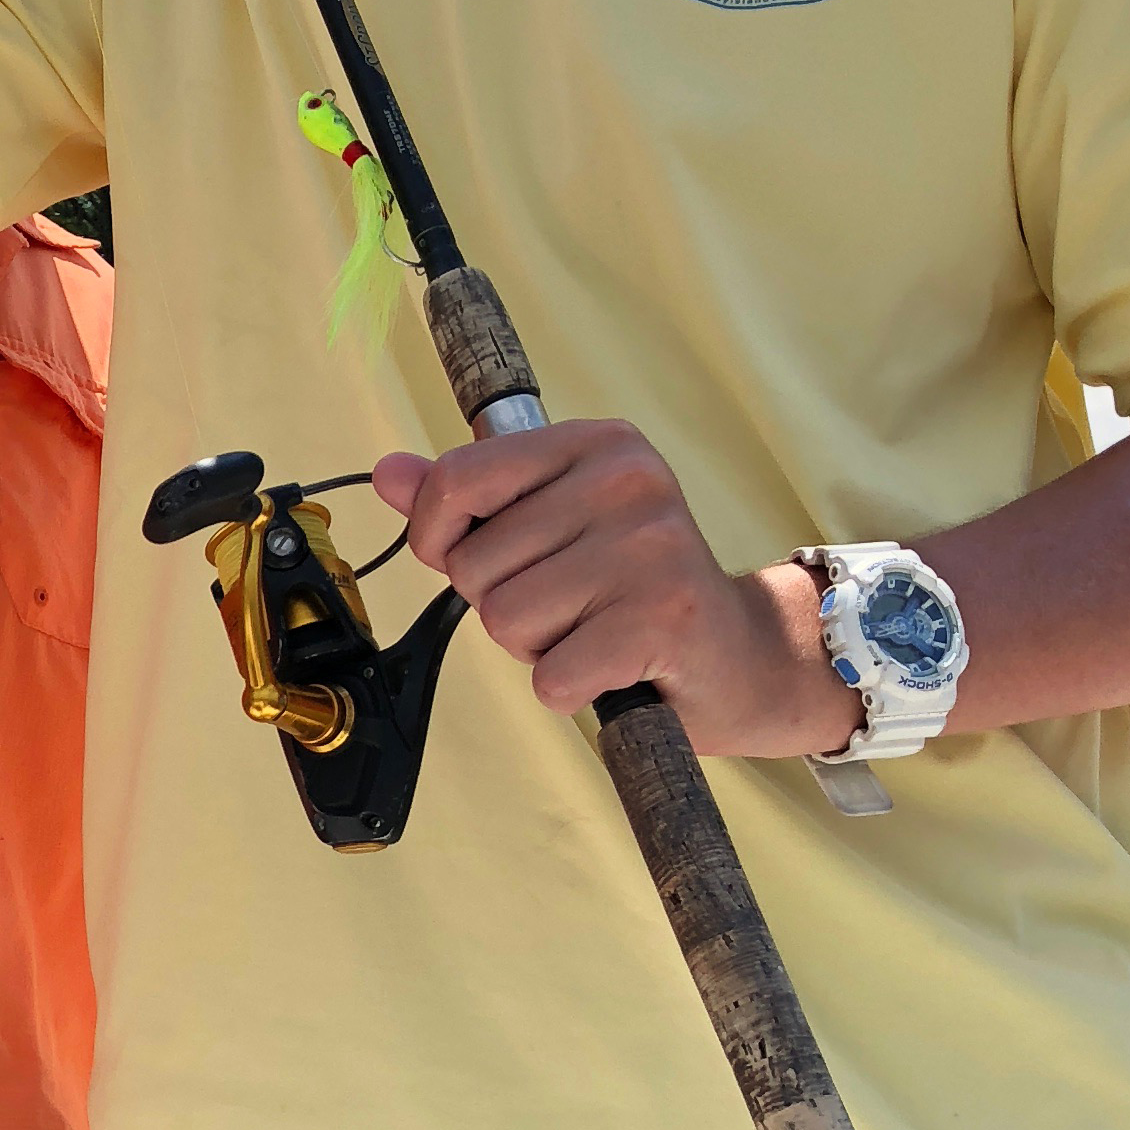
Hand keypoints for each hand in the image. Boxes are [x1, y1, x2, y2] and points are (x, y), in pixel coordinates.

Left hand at [372, 423, 848, 758]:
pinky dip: (568, 687)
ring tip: (592, 631)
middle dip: (500, 602)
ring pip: (505, 620)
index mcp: (598, 443)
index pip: (458, 478)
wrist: (741, 654)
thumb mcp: (553, 523)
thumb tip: (388, 472)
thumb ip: (470, 497)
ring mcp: (650, 548)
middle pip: (475, 564)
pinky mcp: (662, 619)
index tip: (466, 555)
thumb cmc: (634, 589)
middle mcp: (628, 482)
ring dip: (536, 647)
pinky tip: (611, 665)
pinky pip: (550, 674)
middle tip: (569, 605)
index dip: (436, 534)